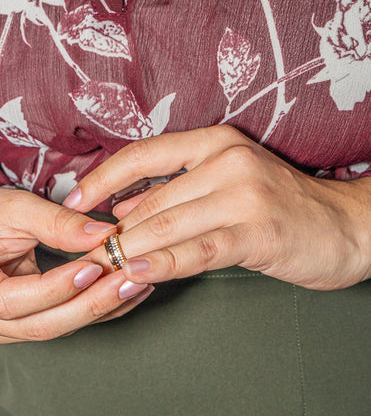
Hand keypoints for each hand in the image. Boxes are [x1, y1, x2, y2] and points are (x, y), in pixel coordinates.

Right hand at [0, 184, 152, 342]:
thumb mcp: (13, 206)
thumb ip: (56, 222)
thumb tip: (103, 235)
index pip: (9, 300)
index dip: (55, 289)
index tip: (94, 267)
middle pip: (37, 325)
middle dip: (89, 304)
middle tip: (129, 279)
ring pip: (53, 329)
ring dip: (98, 308)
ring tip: (135, 282)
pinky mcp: (15, 328)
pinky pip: (58, 326)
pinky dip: (93, 310)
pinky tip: (124, 293)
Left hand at [64, 125, 370, 289]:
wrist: (346, 225)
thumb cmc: (281, 207)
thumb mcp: (227, 184)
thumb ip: (175, 192)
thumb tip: (120, 206)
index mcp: (215, 142)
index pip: (143, 155)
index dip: (101, 179)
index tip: (72, 202)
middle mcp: (227, 160)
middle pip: (151, 198)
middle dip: (111, 231)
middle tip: (82, 255)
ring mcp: (244, 193)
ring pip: (167, 224)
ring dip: (127, 251)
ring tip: (98, 269)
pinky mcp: (257, 230)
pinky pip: (198, 249)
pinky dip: (162, 263)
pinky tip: (135, 273)